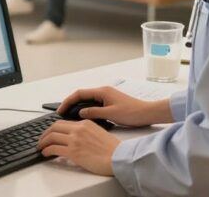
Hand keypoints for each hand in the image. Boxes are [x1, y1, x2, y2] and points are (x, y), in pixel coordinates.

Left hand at [37, 120, 118, 175]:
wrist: (118, 157)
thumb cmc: (112, 148)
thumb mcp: (98, 131)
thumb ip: (85, 131)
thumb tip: (76, 136)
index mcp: (84, 123)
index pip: (63, 123)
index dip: (53, 128)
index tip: (50, 133)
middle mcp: (78, 129)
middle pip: (54, 127)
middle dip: (45, 134)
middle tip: (42, 139)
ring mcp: (75, 140)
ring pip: (51, 137)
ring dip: (43, 142)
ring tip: (40, 147)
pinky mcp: (73, 152)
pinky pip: (54, 149)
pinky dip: (47, 150)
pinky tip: (45, 153)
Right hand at [56, 86, 170, 127]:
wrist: (147, 113)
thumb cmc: (132, 112)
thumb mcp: (111, 114)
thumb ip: (94, 112)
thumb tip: (80, 112)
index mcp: (102, 91)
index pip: (80, 94)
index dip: (68, 101)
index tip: (61, 110)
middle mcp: (103, 92)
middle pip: (82, 96)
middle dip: (71, 104)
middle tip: (62, 114)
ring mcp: (107, 97)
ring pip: (87, 100)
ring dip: (78, 107)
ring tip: (69, 116)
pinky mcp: (110, 103)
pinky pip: (94, 104)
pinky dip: (86, 109)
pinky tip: (83, 118)